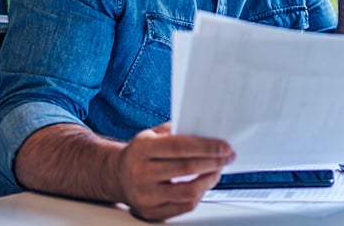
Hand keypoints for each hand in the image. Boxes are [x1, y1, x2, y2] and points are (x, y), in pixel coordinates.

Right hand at [117, 123, 234, 220]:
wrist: (116, 175)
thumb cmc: (140, 153)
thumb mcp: (152, 134)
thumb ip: (177, 131)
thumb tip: (208, 132)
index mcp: (142, 149)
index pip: (181, 147)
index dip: (207, 147)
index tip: (225, 146)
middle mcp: (141, 173)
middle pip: (188, 168)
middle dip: (214, 162)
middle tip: (228, 156)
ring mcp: (145, 195)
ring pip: (189, 191)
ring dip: (210, 180)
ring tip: (218, 170)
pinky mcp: (150, 212)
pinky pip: (184, 206)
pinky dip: (200, 195)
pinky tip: (204, 184)